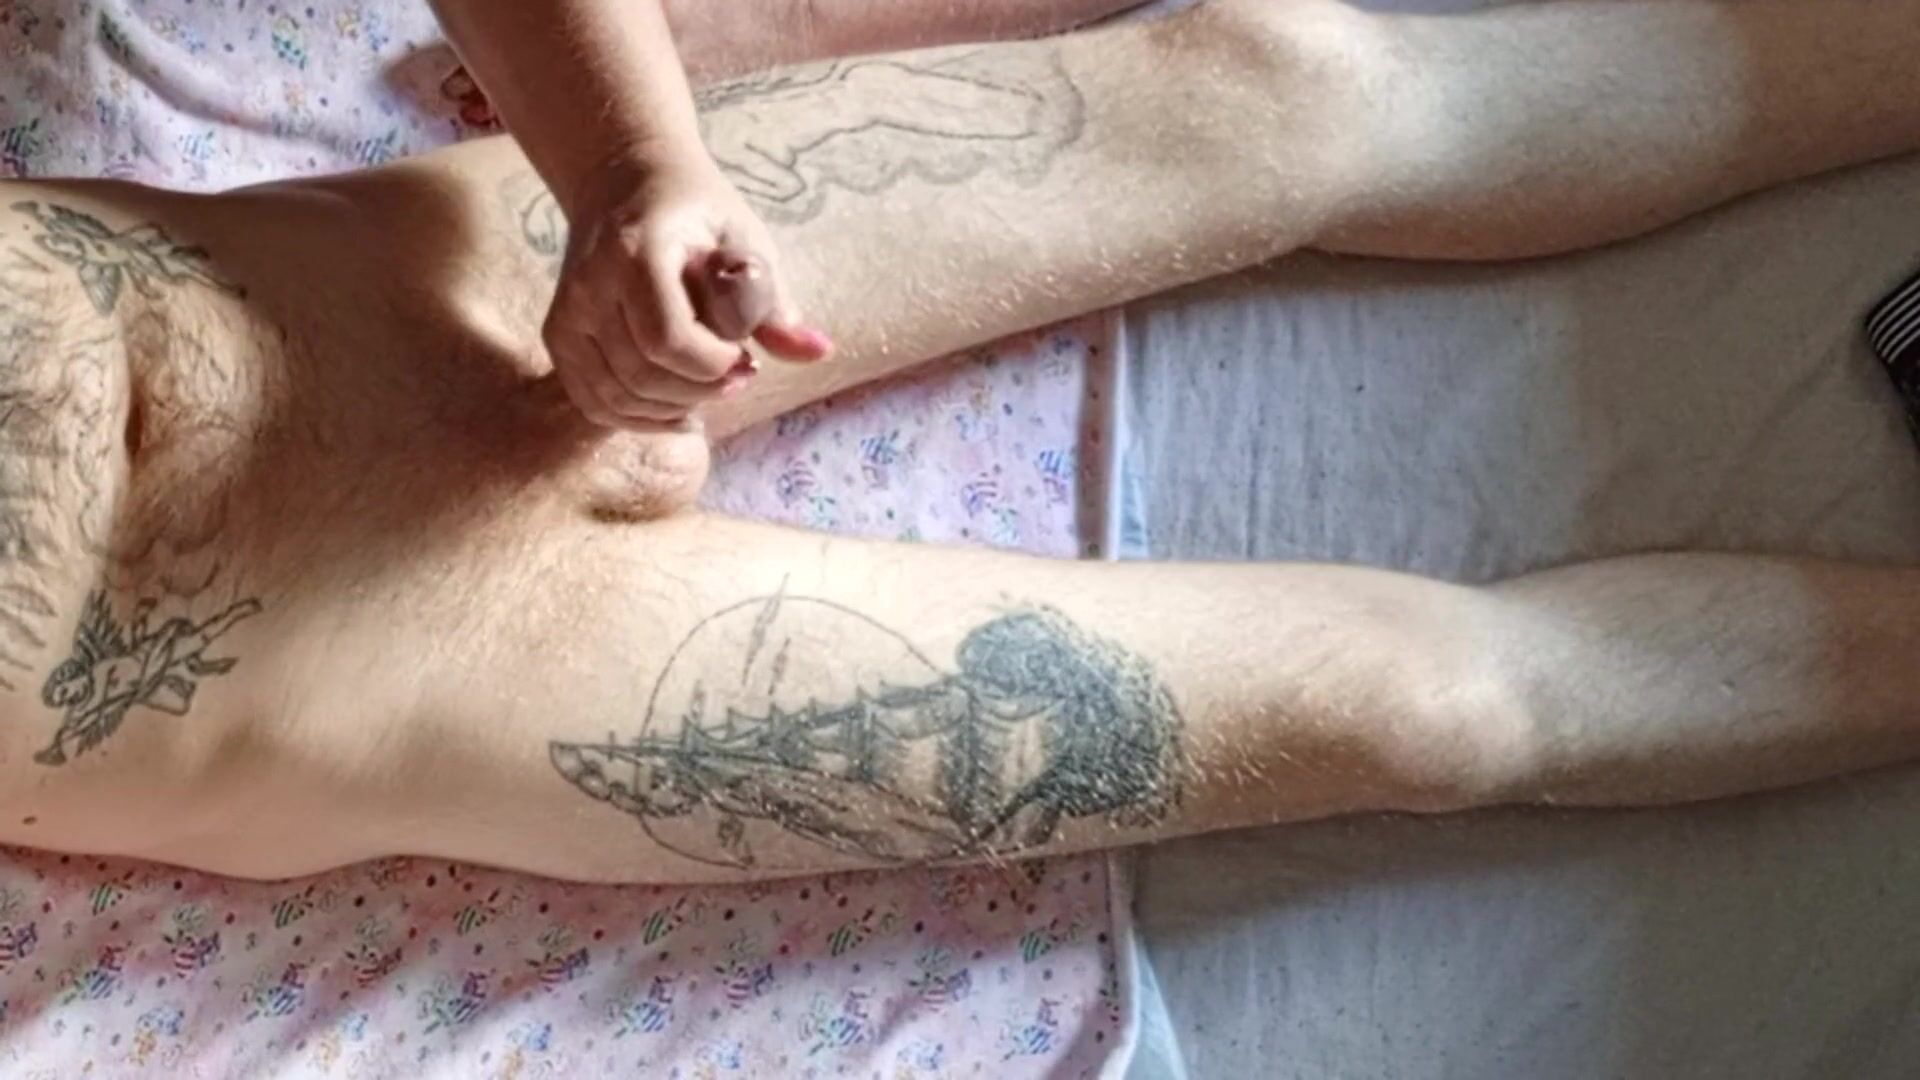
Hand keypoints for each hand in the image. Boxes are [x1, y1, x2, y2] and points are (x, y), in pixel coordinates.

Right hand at [543, 160, 832, 429]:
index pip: (668, 339)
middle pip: (642, 375)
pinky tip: (674, 406)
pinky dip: (637, 417)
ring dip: (672, 408)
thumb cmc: (697, 213)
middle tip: (735, 375)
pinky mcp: (558, 335)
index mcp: (637, 249)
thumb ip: (773, 302)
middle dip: (700, 390)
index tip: (746, 358)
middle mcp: (590, 282)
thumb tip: (819, 351)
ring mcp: (568, 311)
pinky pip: (594, 401)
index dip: (713, 366)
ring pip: (616, 397)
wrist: (624, 182)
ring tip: (706, 385)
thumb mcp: (744, 241)